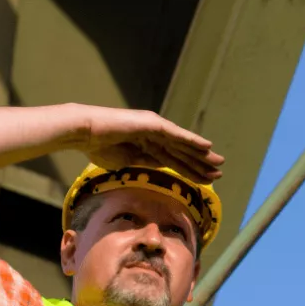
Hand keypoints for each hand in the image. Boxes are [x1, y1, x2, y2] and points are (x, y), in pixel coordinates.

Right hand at [81, 107, 224, 182]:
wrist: (85, 132)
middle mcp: (154, 135)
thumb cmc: (98, 147)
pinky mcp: (152, 124)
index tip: (205, 181)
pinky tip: (206, 146)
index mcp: (147, 145)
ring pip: (183, 145)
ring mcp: (154, 128)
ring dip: (201, 154)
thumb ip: (143, 163)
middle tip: (219, 174)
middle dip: (200, 164)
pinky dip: (191, 140)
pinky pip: (176, 135)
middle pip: (182, 153)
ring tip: (218, 163)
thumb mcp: (126, 161)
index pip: (173, 161)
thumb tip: (157, 169)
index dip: (189, 171)